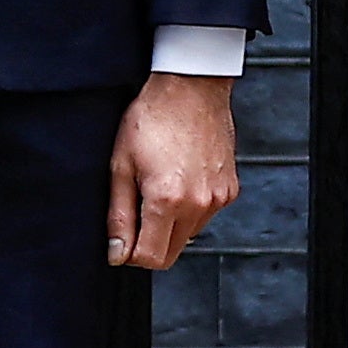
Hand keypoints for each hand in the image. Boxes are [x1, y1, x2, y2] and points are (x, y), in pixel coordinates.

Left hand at [107, 69, 239, 268]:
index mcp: (168, 200)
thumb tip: (118, 253)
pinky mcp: (230, 190)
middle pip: (172, 253)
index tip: (121, 241)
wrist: (190, 89)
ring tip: (157, 187)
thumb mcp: (121, 166)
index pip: (151, 258)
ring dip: (169, 226)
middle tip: (135, 213)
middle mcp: (199, 204)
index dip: (130, 255)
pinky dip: (188, 209)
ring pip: (188, 236)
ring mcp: (219, 198)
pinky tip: (178, 180)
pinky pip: (204, 216)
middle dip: (149, 244)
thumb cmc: (151, 120)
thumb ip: (119, 215)